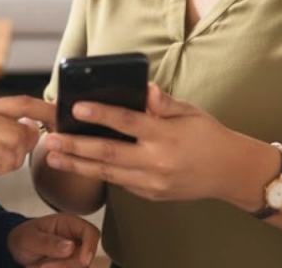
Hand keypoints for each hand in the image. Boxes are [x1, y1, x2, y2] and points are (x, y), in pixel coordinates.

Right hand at [0, 96, 55, 185]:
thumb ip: (0, 126)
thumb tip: (32, 126)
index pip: (21, 102)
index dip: (45, 110)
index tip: (60, 120)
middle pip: (23, 124)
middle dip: (29, 144)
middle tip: (15, 157)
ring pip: (15, 138)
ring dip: (16, 159)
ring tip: (1, 166)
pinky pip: (2, 152)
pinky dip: (5, 164)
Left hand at [7, 213, 100, 266]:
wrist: (16, 250)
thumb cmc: (23, 237)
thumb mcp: (29, 238)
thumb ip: (47, 242)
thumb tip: (71, 247)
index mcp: (69, 223)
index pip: (91, 232)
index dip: (91, 246)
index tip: (83, 261)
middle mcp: (76, 238)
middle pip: (86, 255)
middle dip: (67, 265)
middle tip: (42, 267)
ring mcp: (74, 253)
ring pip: (79, 266)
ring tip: (38, 266)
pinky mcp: (70, 265)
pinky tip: (42, 267)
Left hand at [43, 83, 237, 201]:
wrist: (230, 172)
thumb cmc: (208, 135)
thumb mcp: (190, 111)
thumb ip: (163, 102)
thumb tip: (144, 87)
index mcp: (166, 136)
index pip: (127, 122)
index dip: (101, 114)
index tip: (77, 107)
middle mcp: (156, 162)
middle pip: (109, 153)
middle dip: (76, 146)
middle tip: (51, 138)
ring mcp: (152, 182)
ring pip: (108, 173)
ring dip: (77, 164)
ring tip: (53, 156)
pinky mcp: (150, 194)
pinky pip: (120, 182)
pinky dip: (98, 173)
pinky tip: (79, 165)